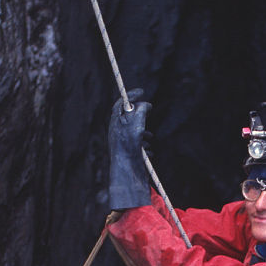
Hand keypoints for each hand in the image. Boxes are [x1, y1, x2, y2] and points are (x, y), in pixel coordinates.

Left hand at [108, 89, 151, 209]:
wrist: (127, 173)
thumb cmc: (130, 147)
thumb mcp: (136, 123)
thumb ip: (140, 110)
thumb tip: (145, 104)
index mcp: (116, 124)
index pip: (121, 104)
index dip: (131, 96)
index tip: (142, 91)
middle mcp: (118, 133)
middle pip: (129, 118)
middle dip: (140, 115)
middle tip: (149, 110)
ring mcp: (124, 145)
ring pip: (135, 133)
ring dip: (144, 132)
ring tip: (150, 137)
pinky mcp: (131, 156)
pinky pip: (139, 147)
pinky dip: (146, 147)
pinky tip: (150, 152)